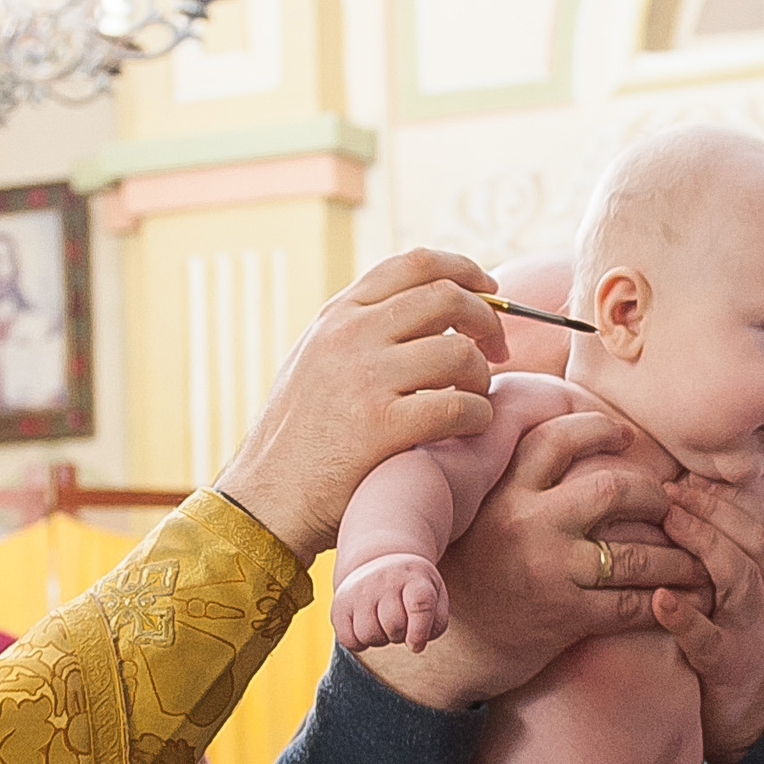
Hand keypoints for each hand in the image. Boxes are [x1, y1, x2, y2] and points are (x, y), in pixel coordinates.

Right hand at [212, 251, 507, 559]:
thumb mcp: (313, 362)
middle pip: (446, 297)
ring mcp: (365, 378)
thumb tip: (415, 306)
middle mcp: (350, 335)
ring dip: (482, 375)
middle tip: (497, 350)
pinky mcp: (382, 426)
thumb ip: (356, 331)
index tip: (489, 290)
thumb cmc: (296, 440)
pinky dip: (479, 417)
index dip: (463, 270)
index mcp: (337, 316)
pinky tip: (471, 429)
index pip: (413, 264)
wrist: (266, 499)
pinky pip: (460, 407)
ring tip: (474, 398)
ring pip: (460, 351)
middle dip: (488, 320)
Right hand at [334, 553, 449, 652]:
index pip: (421, 604)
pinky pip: (348, 640)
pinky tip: (366, 627)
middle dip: (400, 635)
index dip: (420, 631)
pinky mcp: (339, 604)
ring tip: (383, 624)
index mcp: (414, 577)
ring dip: (380, 639)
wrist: (380, 562)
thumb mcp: (435, 596)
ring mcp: (358, 590)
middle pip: (394, 626)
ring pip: (369, 635)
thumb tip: (415, 645)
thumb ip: (436, 623)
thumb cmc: (413, 587)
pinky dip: (359, 643)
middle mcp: (384, 580)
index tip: (416, 644)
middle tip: (400, 623)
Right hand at [362, 411, 705, 707]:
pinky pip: (630, 605)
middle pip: (612, 490)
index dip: (598, 429)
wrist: (452, 649)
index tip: (625, 436)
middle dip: (653, 496)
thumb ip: (515, 485)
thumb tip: (560, 441)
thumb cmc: (473, 577)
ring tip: (697, 559)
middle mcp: (526, 525)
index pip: (557, 440)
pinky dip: (667, 602)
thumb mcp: (480, 518)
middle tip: (669, 504)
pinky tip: (684, 599)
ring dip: (677, 558)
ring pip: (634, 554)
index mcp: (504, 494)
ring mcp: (548, 571)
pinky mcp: (563, 617)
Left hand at [653, 475, 763, 761]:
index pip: (749, 517)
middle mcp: (758, 593)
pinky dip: (685, 618)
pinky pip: (708, 638)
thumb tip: (684, 483)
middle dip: (709, 509)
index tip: (679, 474)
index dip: (718, 492)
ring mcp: (745, 628)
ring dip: (702, 546)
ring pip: (737, 578)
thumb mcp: (720, 582)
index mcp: (757, 568)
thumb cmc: (717, 631)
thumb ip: (711, 539)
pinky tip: (661, 601)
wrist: (740, 707)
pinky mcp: (726, 664)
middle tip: (665, 491)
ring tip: (668, 524)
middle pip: (747, 538)